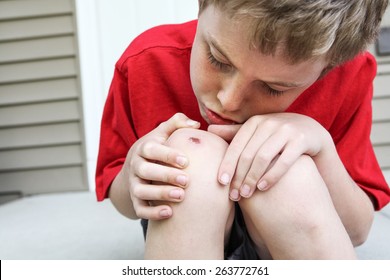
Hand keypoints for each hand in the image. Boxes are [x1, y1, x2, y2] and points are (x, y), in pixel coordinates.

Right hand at [124, 113, 199, 219]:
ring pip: (141, 191)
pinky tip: (170, 213)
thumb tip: (195, 124)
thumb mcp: (163, 133)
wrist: (135, 167)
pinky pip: (140, 210)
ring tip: (181, 197)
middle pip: (145, 171)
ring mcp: (134, 184)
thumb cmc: (157, 148)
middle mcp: (136, 166)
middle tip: (187, 181)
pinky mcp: (136, 200)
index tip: (186, 161)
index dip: (167, 155)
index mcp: (143, 148)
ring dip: (160, 195)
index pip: (151, 150)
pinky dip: (152, 213)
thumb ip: (177, 123)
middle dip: (166, 176)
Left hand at [208, 113, 331, 199]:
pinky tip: (263, 188)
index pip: (236, 146)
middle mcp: (268, 123)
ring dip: (252, 178)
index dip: (227, 164)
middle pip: (248, 154)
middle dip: (239, 176)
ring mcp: (286, 130)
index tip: (220, 183)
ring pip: (263, 157)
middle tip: (233, 195)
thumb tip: (209, 130)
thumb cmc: (275, 135)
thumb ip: (234, 133)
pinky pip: (284, 161)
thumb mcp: (256, 132)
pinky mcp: (301, 140)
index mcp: (254, 122)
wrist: (309, 131)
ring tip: (246, 194)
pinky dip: (272, 175)